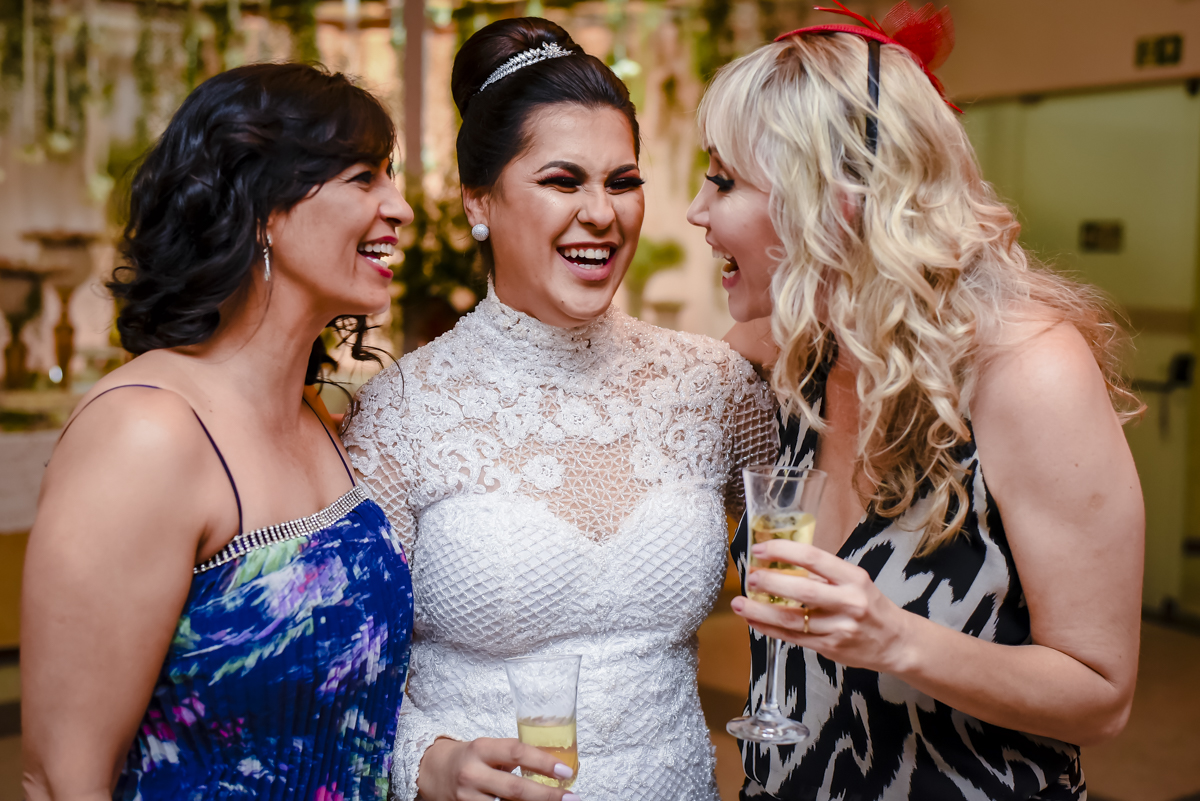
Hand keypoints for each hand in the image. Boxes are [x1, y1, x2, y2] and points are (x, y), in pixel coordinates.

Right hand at [416, 737, 578, 800]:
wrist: (433, 772)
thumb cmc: (469, 758)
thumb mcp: (488, 748)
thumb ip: (512, 756)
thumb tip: (553, 767)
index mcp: (481, 749)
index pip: (516, 752)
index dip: (543, 762)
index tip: (566, 772)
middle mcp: (473, 774)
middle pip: (515, 788)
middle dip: (547, 796)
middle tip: (571, 798)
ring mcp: (467, 798)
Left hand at [732, 540, 911, 673]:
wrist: (896, 642)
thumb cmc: (870, 605)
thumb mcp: (854, 581)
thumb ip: (822, 574)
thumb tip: (780, 560)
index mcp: (853, 578)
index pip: (813, 558)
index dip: (783, 551)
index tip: (760, 549)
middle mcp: (848, 603)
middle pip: (802, 591)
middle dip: (770, 583)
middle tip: (749, 577)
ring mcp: (839, 628)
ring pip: (793, 620)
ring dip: (761, 612)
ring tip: (739, 603)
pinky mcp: (830, 649)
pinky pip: (793, 638)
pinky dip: (770, 629)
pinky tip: (754, 621)